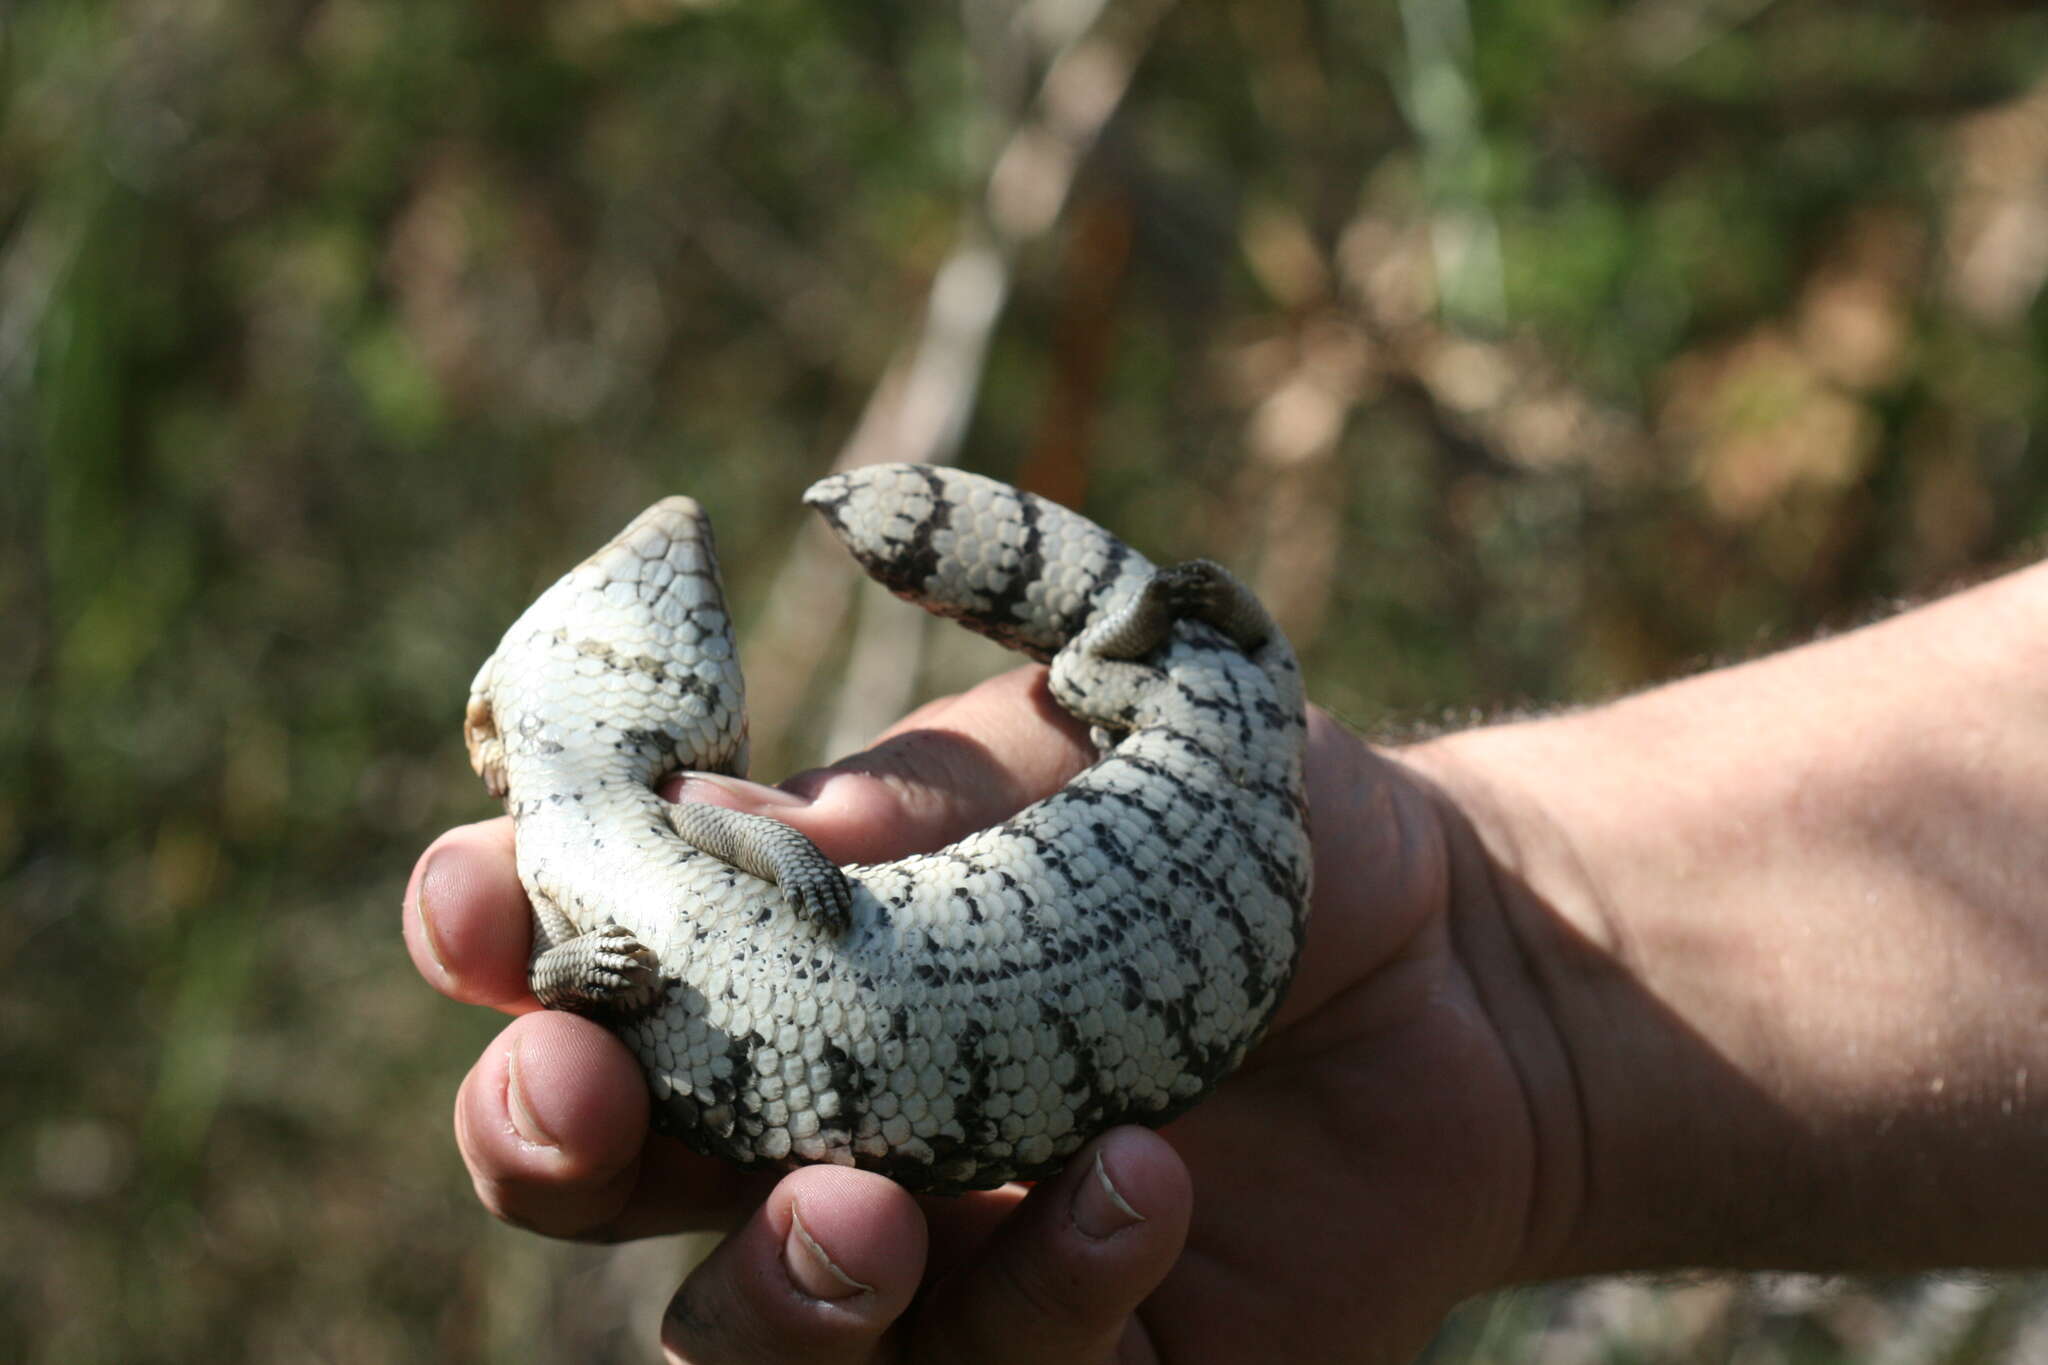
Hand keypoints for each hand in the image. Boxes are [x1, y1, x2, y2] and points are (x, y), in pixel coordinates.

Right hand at [405, 666, 1553, 1361]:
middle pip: (601, 1177)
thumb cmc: (1246, 825)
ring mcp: (928, 1255)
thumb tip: (743, 841)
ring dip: (781, 1284)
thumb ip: (926, 795)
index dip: (498, 929)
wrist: (1454, 961)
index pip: (581, 949)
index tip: (477, 894)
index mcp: (788, 942)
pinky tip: (1140, 1186)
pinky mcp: (1064, 1360)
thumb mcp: (1101, 746)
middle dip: (547, 1141)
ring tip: (873, 1206)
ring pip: (752, 1334)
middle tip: (583, 1090)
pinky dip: (1042, 1295)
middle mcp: (814, 1110)